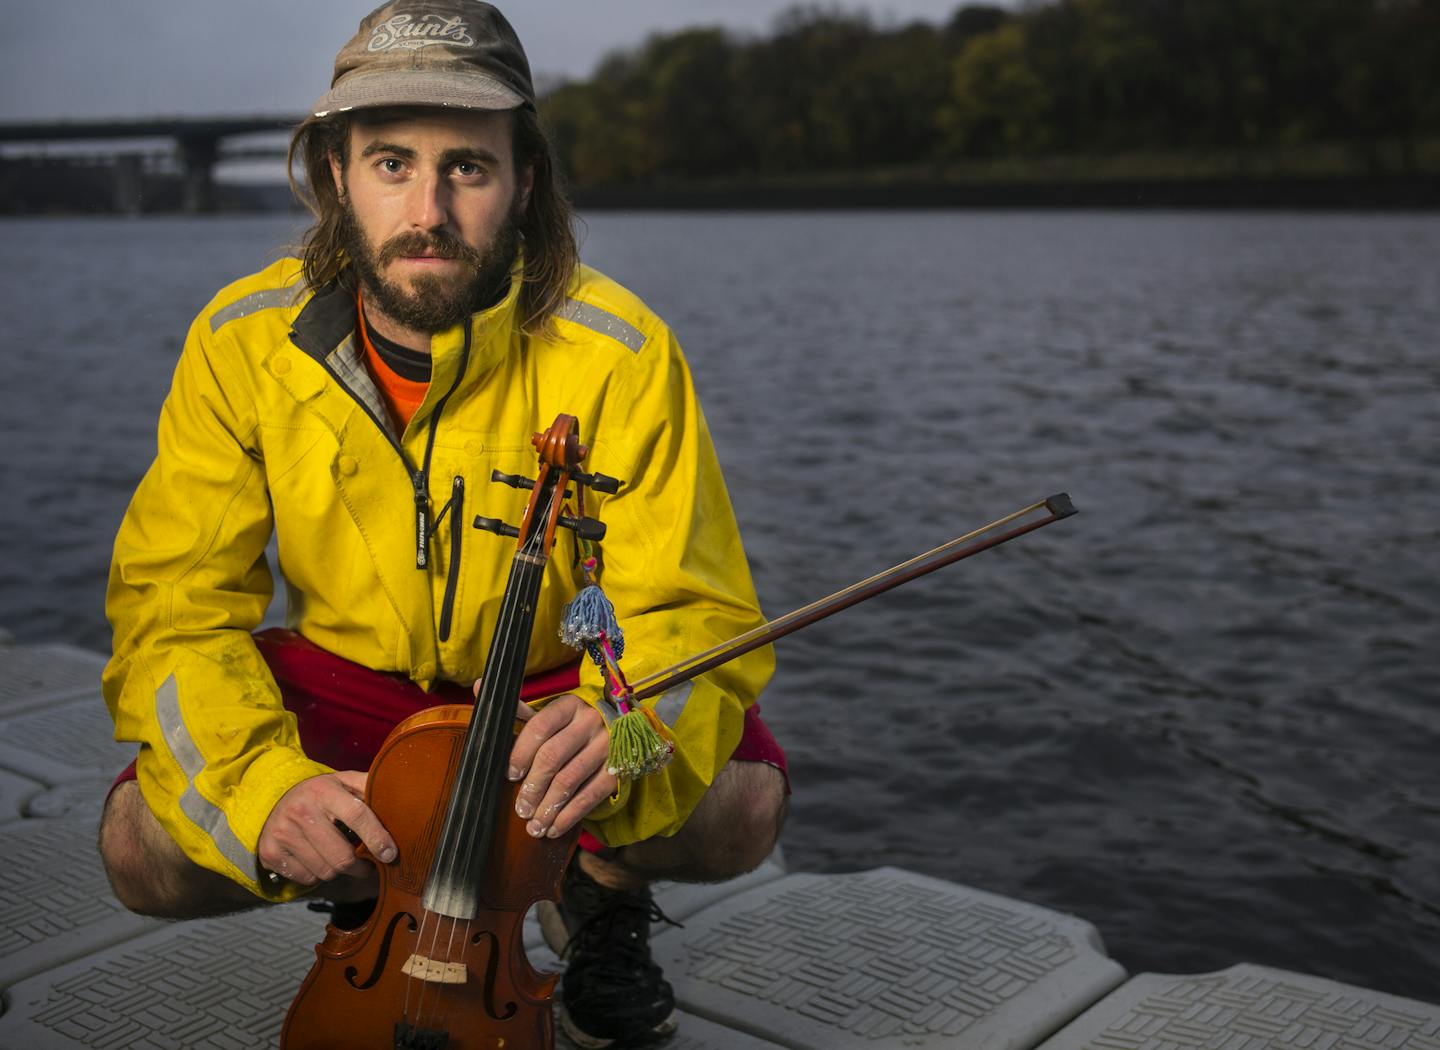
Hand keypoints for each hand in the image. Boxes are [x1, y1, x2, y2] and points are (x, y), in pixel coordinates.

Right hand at [258, 770, 396, 888]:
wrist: (271, 799)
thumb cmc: (319, 793)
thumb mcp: (343, 782)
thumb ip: (368, 788)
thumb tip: (402, 799)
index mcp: (325, 791)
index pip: (358, 816)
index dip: (377, 838)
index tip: (390, 854)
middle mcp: (301, 811)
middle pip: (341, 856)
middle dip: (360, 866)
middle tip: (368, 865)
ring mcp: (283, 834)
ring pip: (326, 871)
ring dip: (339, 871)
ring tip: (341, 857)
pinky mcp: (270, 853)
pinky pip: (307, 878)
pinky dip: (317, 874)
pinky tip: (317, 858)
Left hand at [507, 693, 616, 839]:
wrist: (623, 730)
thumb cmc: (574, 726)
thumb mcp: (551, 715)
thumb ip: (518, 710)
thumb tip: (478, 687)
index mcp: (569, 705)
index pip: (539, 727)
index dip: (520, 753)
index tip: (509, 776)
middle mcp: (590, 722)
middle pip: (552, 756)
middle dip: (532, 787)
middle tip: (520, 809)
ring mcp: (607, 745)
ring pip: (570, 779)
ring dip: (548, 807)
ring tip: (533, 825)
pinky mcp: (618, 769)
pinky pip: (590, 795)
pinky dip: (569, 815)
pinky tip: (554, 828)